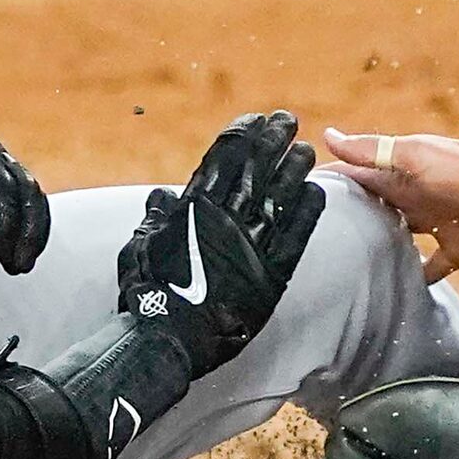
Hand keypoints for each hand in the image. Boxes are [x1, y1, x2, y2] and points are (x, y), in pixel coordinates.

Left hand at [0, 127, 50, 274]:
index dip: (7, 218)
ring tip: (18, 267)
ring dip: (32, 235)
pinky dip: (27, 233)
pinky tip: (18, 257)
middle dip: (27, 230)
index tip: (0, 252)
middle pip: (26, 188)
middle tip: (18, 265)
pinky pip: (26, 208)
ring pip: (33, 198)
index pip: (1, 181)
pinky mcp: (1, 187)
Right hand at [119, 111, 327, 376]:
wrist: (167, 339)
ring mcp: (251, 245)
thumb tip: (164, 196)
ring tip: (305, 150)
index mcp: (193, 209)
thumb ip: (155, 220)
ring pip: (279, 195)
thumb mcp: (139, 248)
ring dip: (294, 168)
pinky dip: (308, 211)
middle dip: (272, 139)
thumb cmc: (147, 295)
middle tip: (288, 120)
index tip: (255, 120)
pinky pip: (296, 235)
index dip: (242, 135)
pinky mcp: (271, 274)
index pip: (222, 158)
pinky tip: (318, 192)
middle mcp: (225, 219)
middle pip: (255, 168)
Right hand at [322, 128, 458, 280]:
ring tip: (349, 267)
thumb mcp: (414, 156)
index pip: (356, 177)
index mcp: (398, 176)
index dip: (331, 185)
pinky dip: (417, 277)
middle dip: (350, 221)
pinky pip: (431, 267)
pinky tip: (401, 290)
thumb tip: (328, 135)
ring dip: (379, 248)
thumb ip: (374, 151)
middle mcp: (412, 199)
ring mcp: (433, 224)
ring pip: (397, 238)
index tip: (299, 197)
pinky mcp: (456, 249)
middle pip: (374, 210)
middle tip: (317, 243)